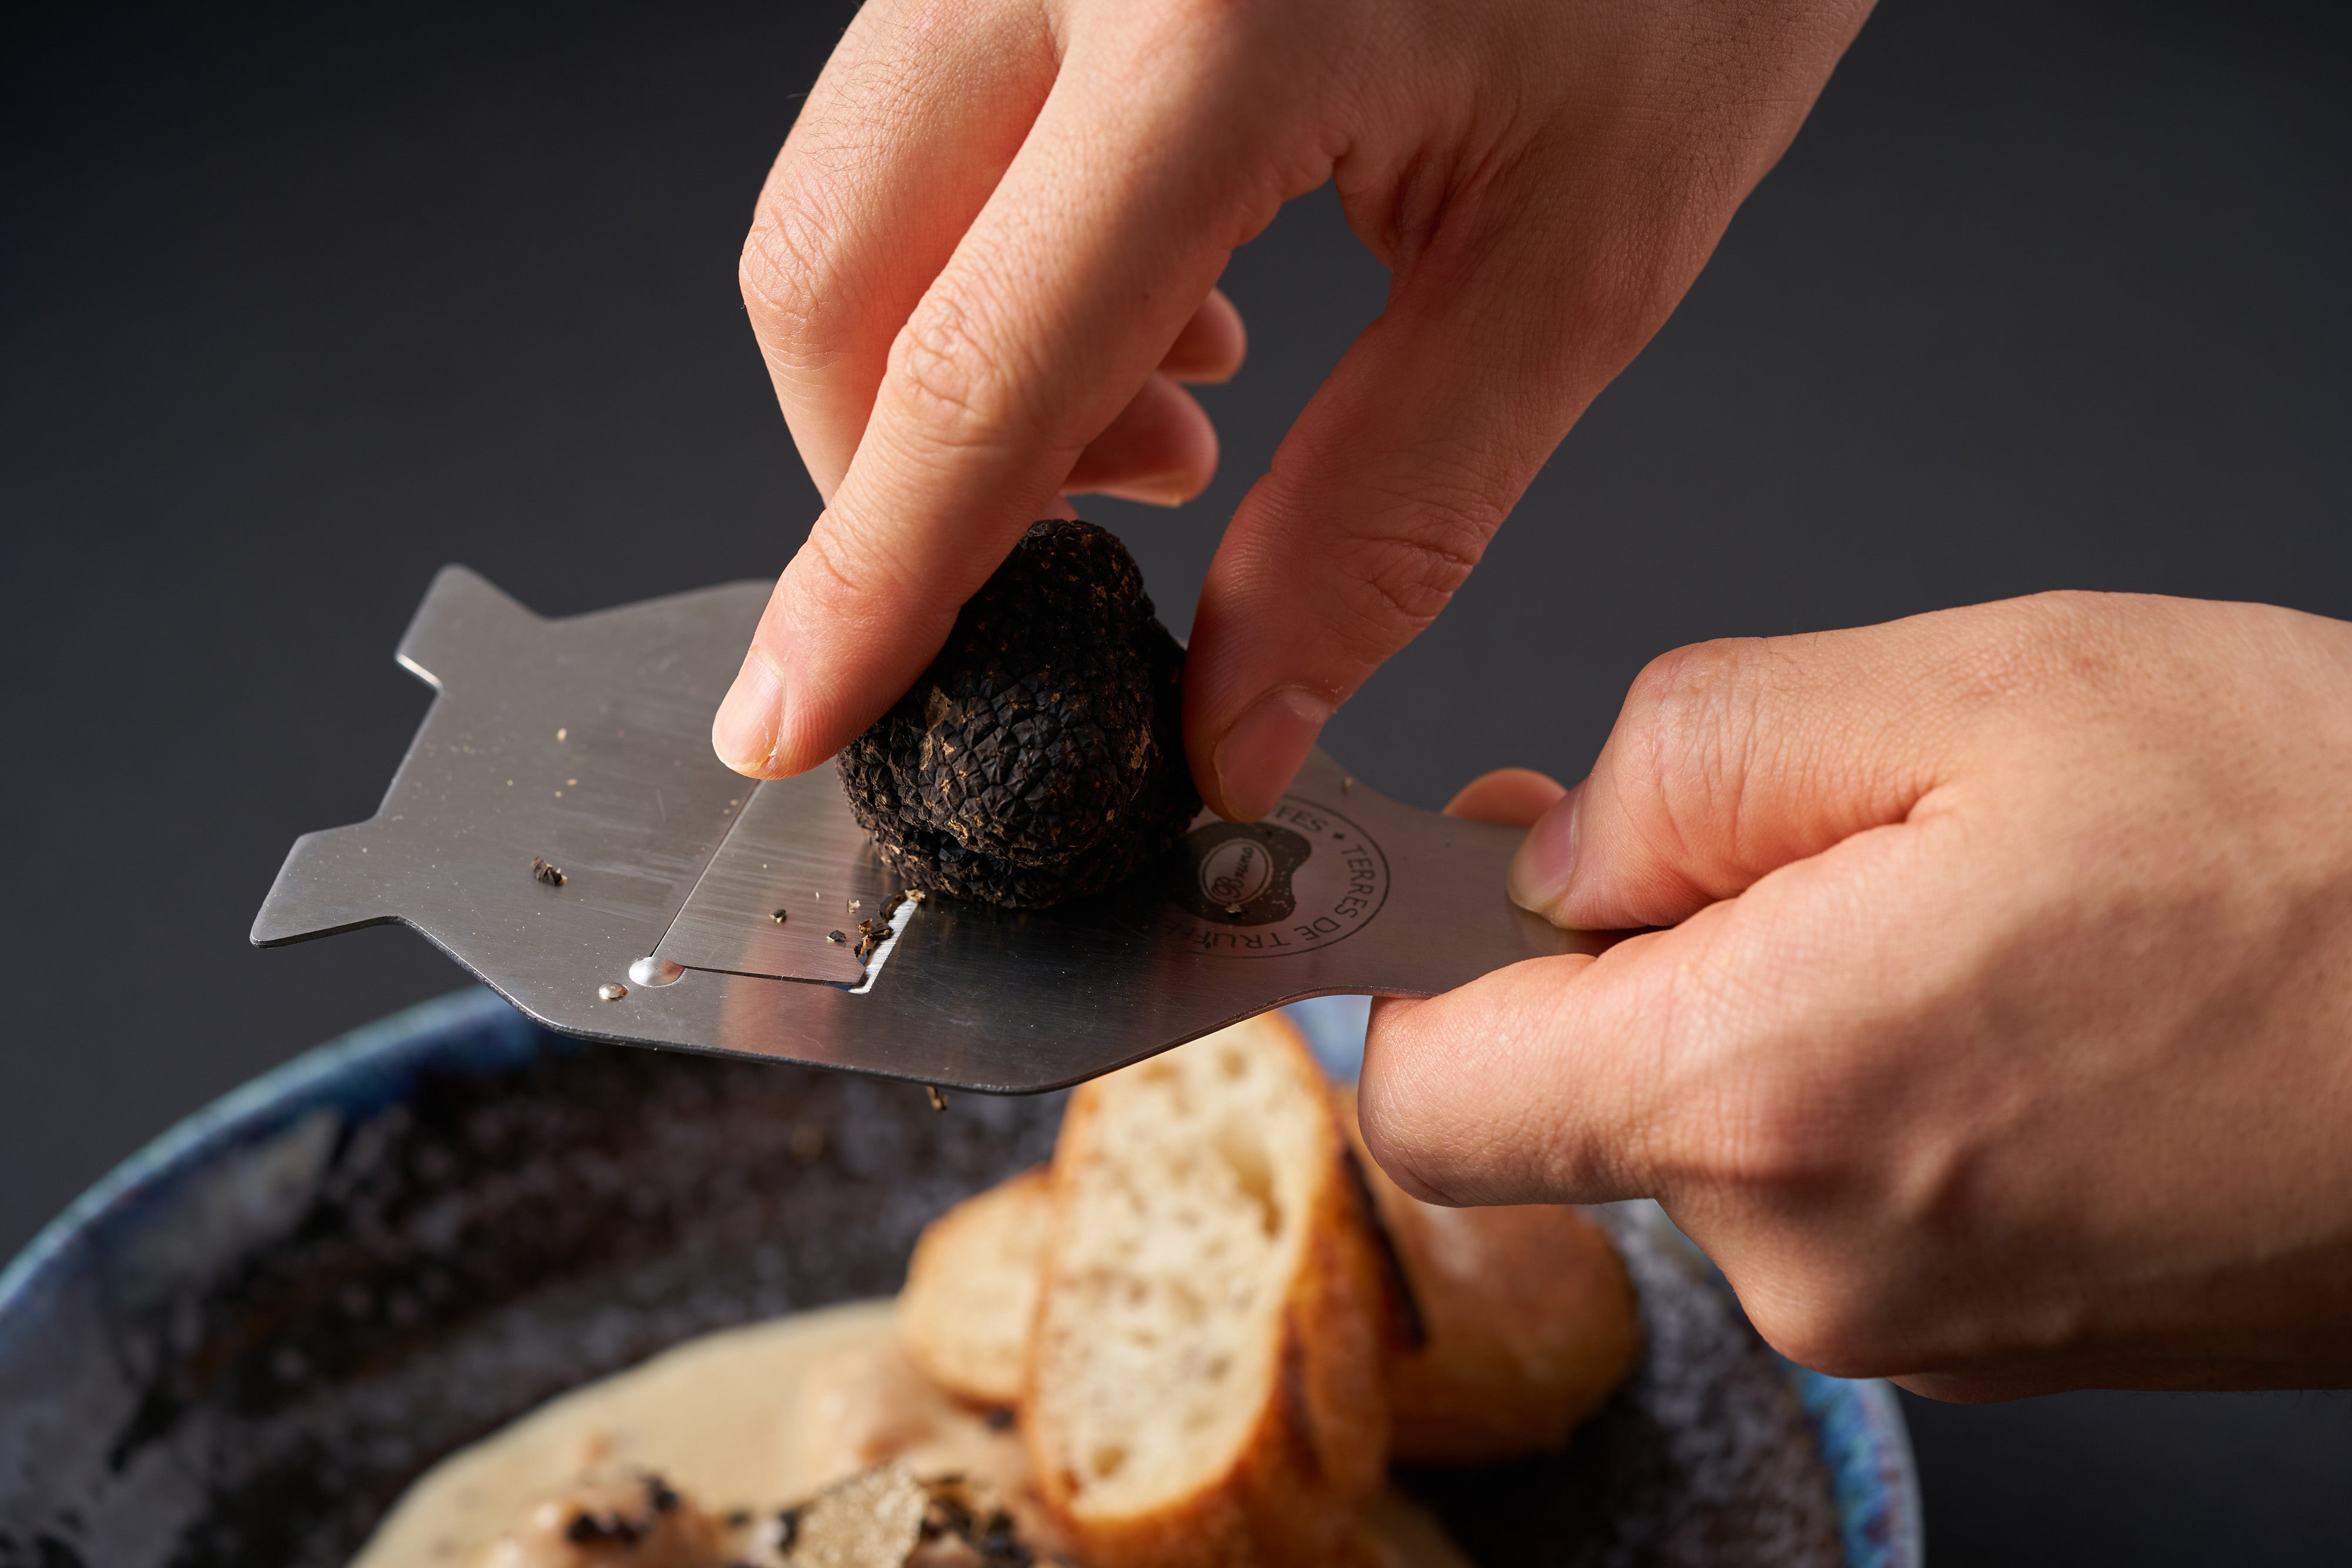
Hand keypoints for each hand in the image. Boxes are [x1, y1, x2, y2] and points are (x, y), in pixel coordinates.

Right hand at [714, 0, 1874, 816]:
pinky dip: (996, 253)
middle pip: (834, 271)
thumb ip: (1385, 516)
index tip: (803, 714)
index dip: (873, 581)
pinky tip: (1164, 285)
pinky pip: (925, 110)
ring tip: (1182, 405)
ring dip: (960, 361)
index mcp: (1216, 18)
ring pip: (858, 189)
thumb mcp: (1576, 262)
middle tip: (1100, 535)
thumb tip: (1236, 719)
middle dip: (905, 476)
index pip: (975, 367)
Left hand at [1358, 592, 2351, 1397]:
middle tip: (1826, 829)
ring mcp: (1911, 1321)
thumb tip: (1550, 847)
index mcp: (1764, 1092)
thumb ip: (1688, 756)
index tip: (1461, 878)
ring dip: (1781, 1000)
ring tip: (1979, 907)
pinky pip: (1842, 1186)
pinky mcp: (1997, 1333)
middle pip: (1579, 1101)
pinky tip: (2030, 994)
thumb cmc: (2329, 848)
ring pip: (1722, 1132)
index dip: (1419, 969)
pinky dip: (1877, 1075)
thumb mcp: (1973, 689)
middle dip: (1644, 952)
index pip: (1428, 1094)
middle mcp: (1813, 1256)